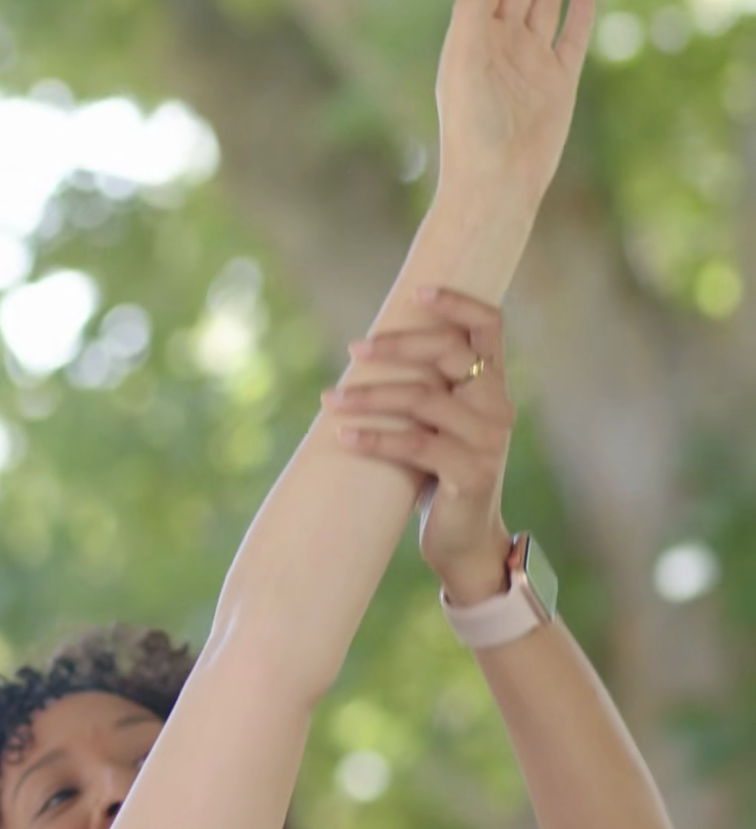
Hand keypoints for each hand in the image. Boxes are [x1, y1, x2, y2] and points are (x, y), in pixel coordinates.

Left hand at [324, 288, 514, 604]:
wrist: (465, 538)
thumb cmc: (441, 470)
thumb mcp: (439, 421)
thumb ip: (428, 385)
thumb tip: (367, 347)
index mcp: (493, 385)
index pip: (489, 327)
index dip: (458, 303)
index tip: (417, 290)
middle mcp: (498, 406)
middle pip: (450, 354)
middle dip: (398, 346)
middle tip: (354, 349)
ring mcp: (489, 440)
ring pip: (424, 399)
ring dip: (370, 396)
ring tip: (329, 400)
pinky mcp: (470, 473)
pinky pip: (415, 444)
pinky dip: (374, 437)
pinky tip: (343, 435)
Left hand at [435, 0, 596, 208]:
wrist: (496, 182)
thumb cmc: (470, 126)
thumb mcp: (465, 57)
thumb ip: (474, 6)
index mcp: (470, 37)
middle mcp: (499, 45)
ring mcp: (530, 61)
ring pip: (542, 0)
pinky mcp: (558, 81)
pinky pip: (572, 37)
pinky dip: (579, 11)